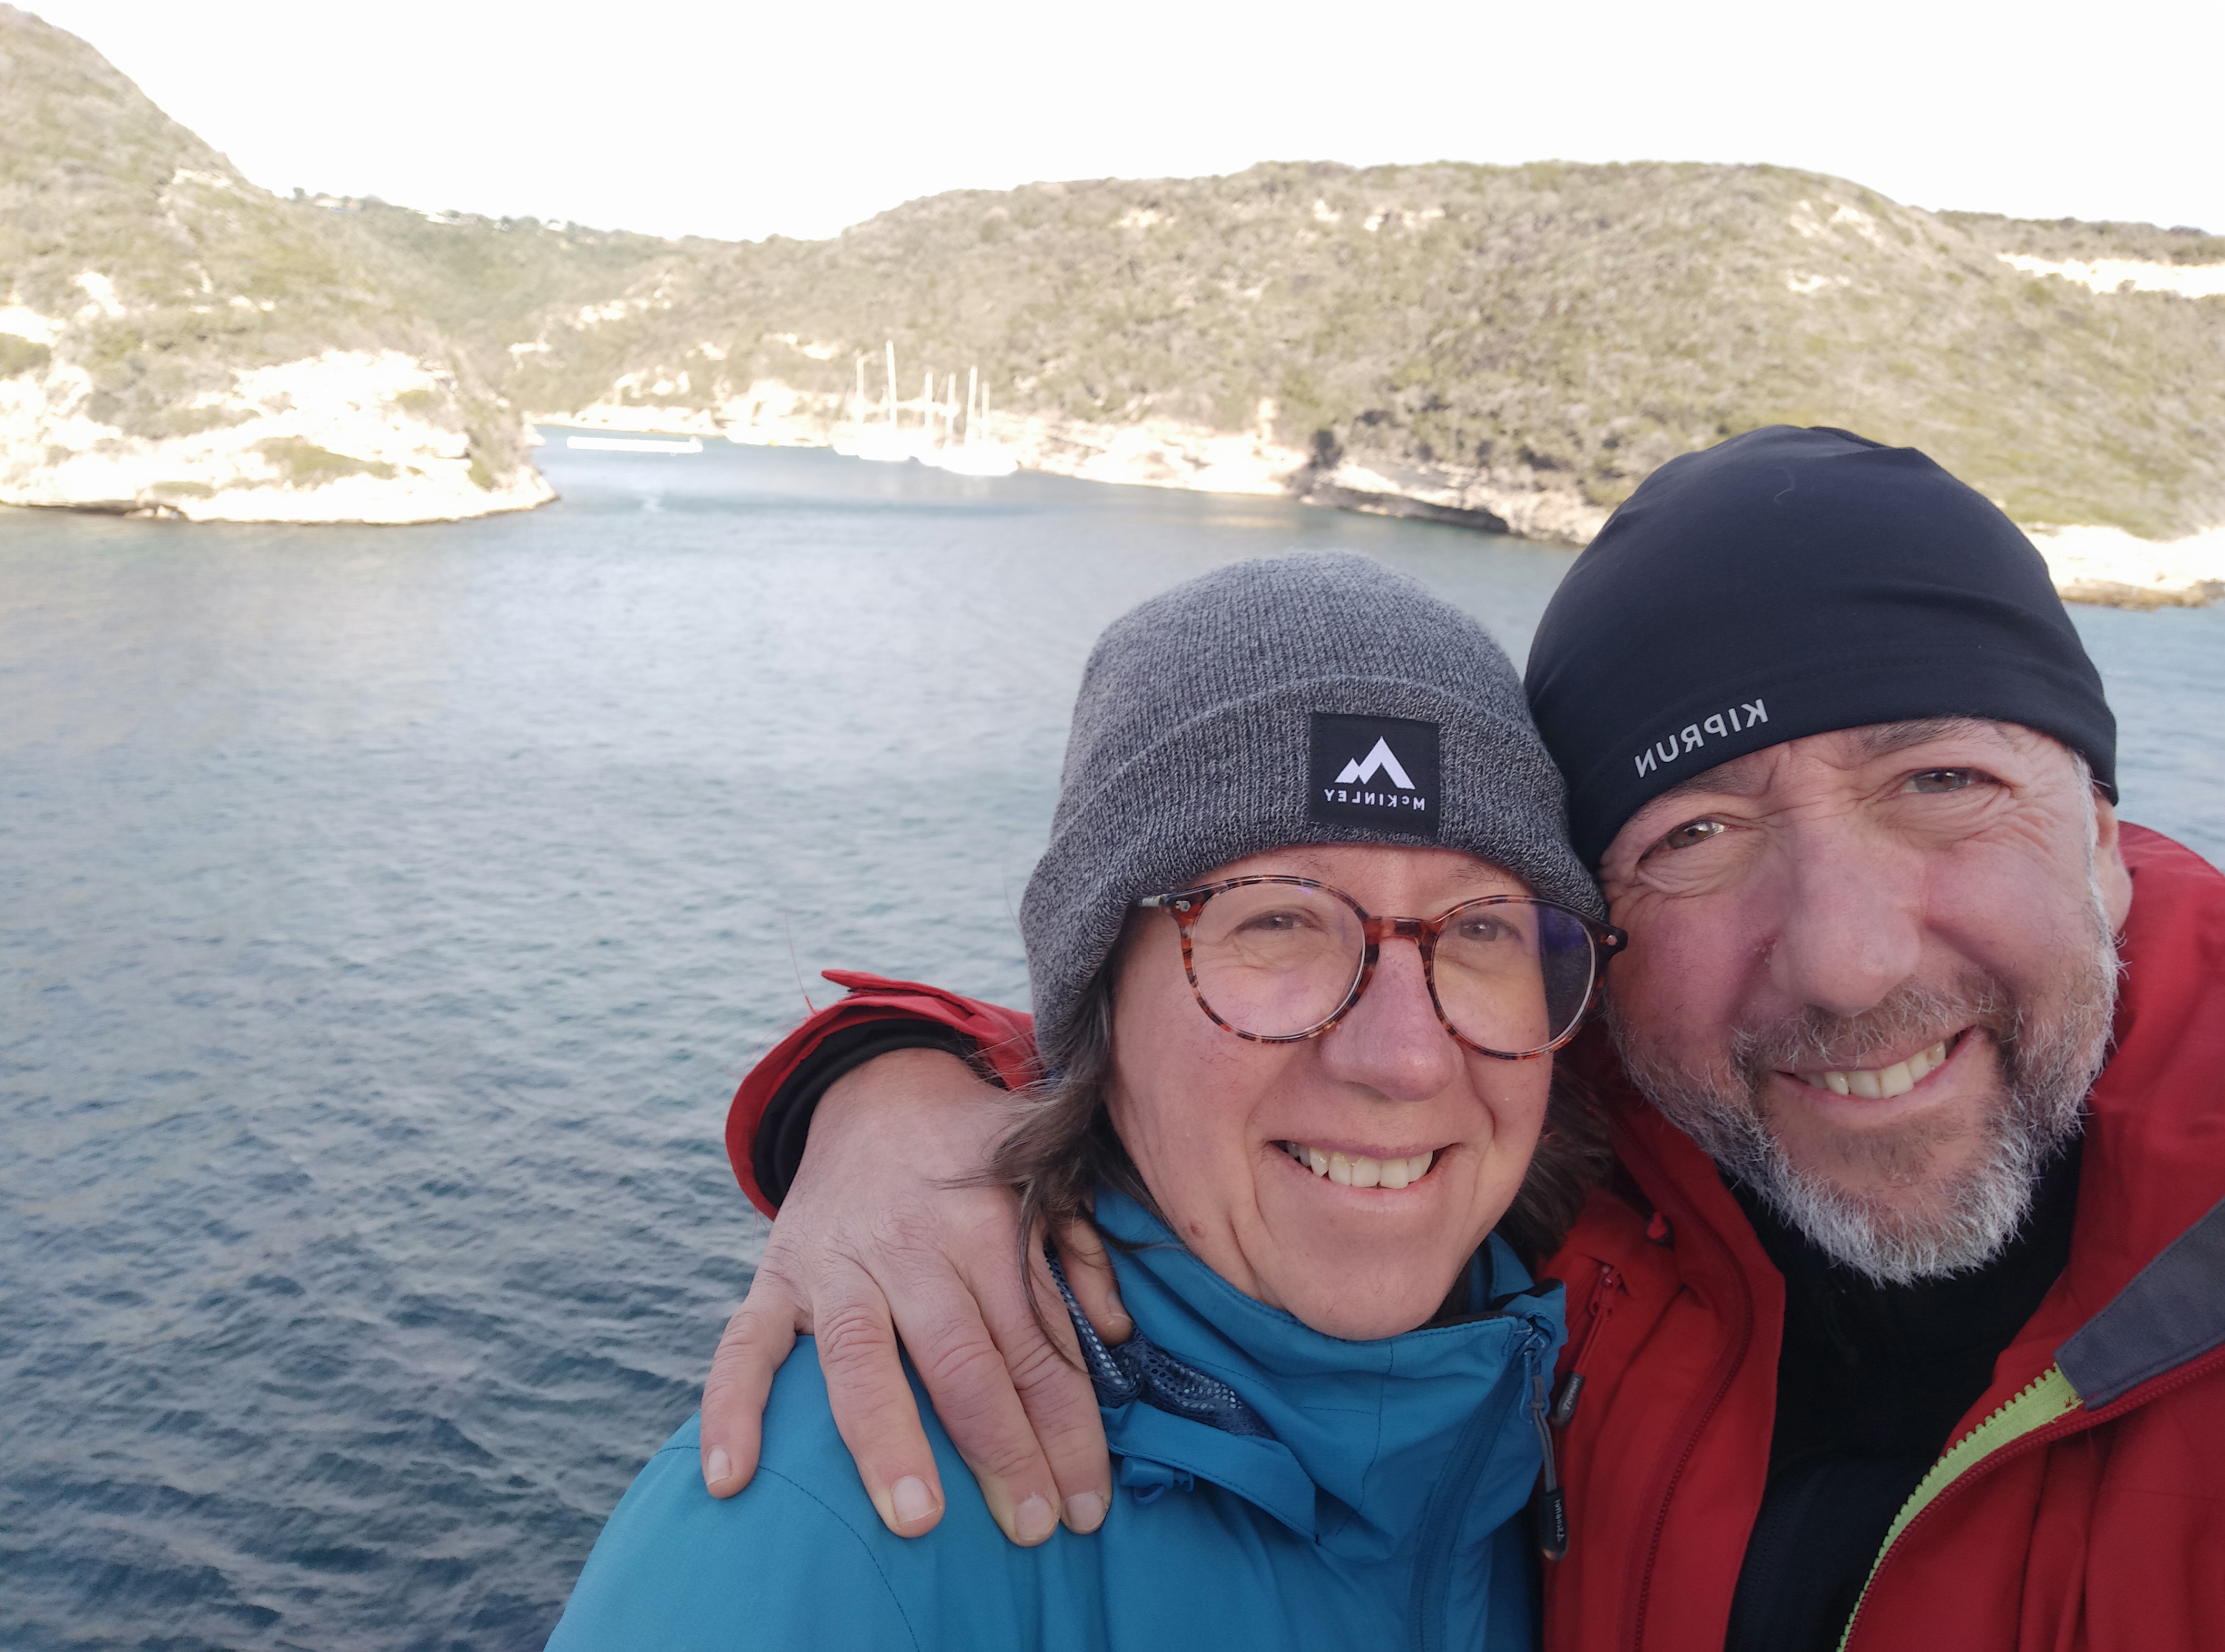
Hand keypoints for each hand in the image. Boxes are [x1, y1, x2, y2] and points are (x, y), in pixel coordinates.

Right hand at [697, 1047, 1130, 1543]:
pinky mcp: (774, 1274)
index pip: (1036, 1345)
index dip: (1067, 1429)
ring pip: (861, 1358)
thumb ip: (1081, 1251)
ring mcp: (836, 1263)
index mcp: (987, 1225)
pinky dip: (732, 1409)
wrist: (877, 1088)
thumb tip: (1114, 1335)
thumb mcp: (1043, 1177)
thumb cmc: (973, 1156)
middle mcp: (912, 1245)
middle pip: (962, 1360)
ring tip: (916, 1522)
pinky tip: (732, 1479)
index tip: (1086, 1506)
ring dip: (889, 1442)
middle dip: (1001, 1450)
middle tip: (1029, 1530)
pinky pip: (743, 1345)